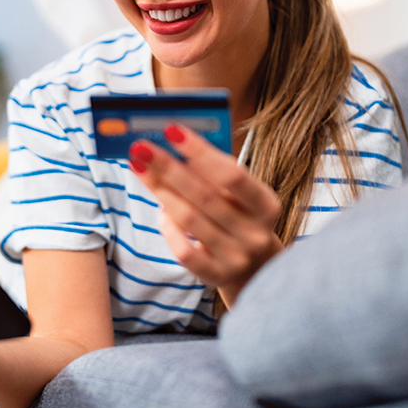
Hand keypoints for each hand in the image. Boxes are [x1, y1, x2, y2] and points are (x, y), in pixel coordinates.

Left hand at [128, 124, 282, 307]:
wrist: (255, 270)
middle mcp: (255, 233)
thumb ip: (214, 173)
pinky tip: (161, 211)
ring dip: (161, 192)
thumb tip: (175, 142)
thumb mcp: (239, 196)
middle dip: (168, 168)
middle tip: (140, 148)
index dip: (201, 152)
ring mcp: (237, 258)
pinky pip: (183, 250)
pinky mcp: (216, 277)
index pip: (232, 175)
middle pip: (204, 196)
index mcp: (266, 205)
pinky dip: (168, 228)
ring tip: (141, 169)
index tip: (171, 130)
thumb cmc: (239, 218)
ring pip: (190, 220)